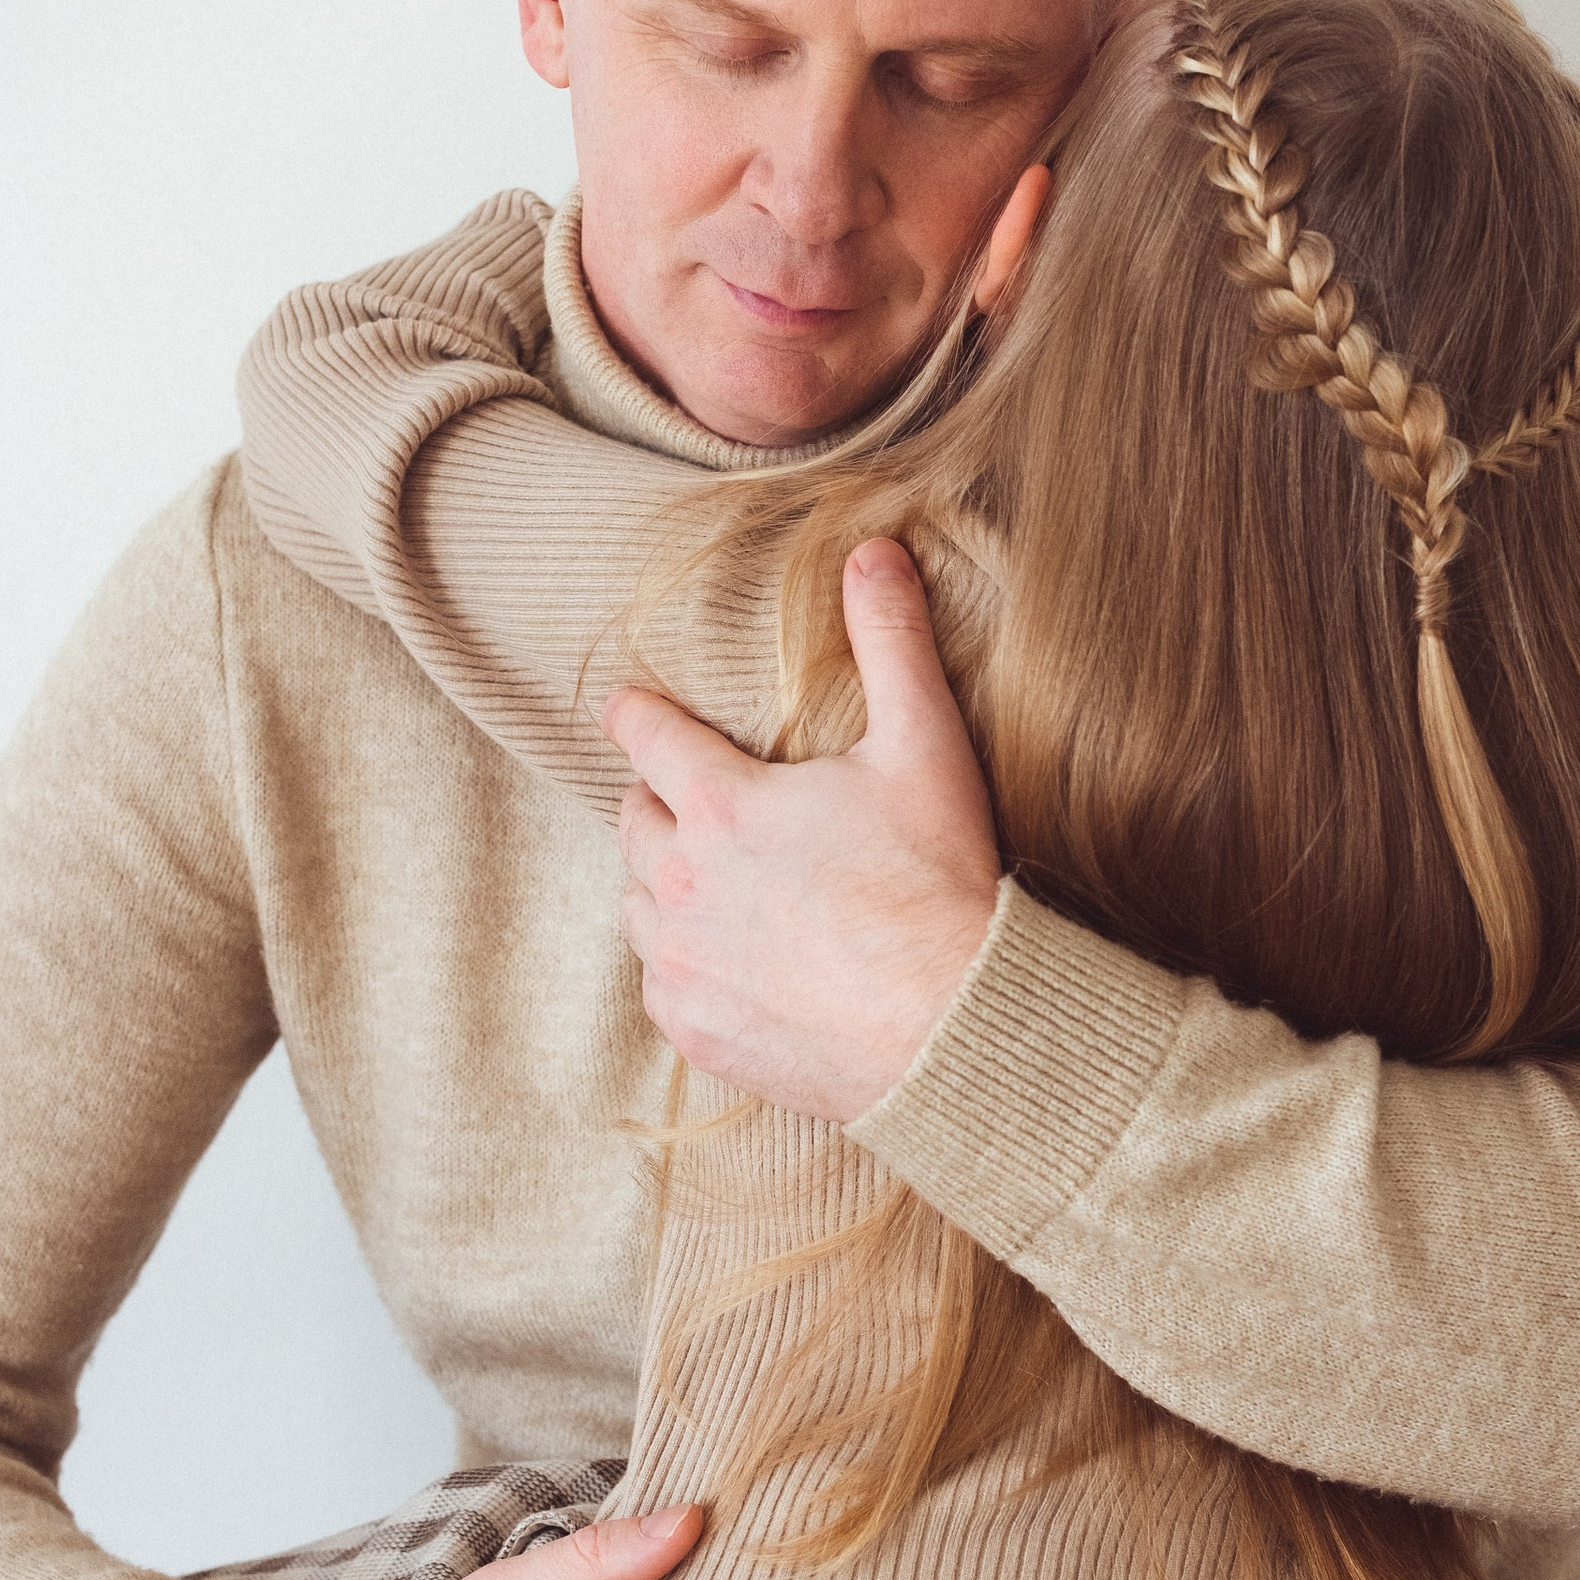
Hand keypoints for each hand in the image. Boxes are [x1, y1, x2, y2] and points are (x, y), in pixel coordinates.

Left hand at [603, 539, 999, 1122]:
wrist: (952, 1027)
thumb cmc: (938, 885)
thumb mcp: (925, 748)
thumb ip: (891, 643)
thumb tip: (872, 551)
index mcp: (721, 807)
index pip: (646, 738)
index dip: (637, 714)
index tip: (627, 707)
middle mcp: (679, 883)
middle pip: (634, 822)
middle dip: (659, 802)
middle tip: (693, 802)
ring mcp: (681, 963)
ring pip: (636, 905)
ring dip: (664, 884)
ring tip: (711, 882)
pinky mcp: (694, 1028)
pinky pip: (660, 984)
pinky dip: (685, 965)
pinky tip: (729, 960)